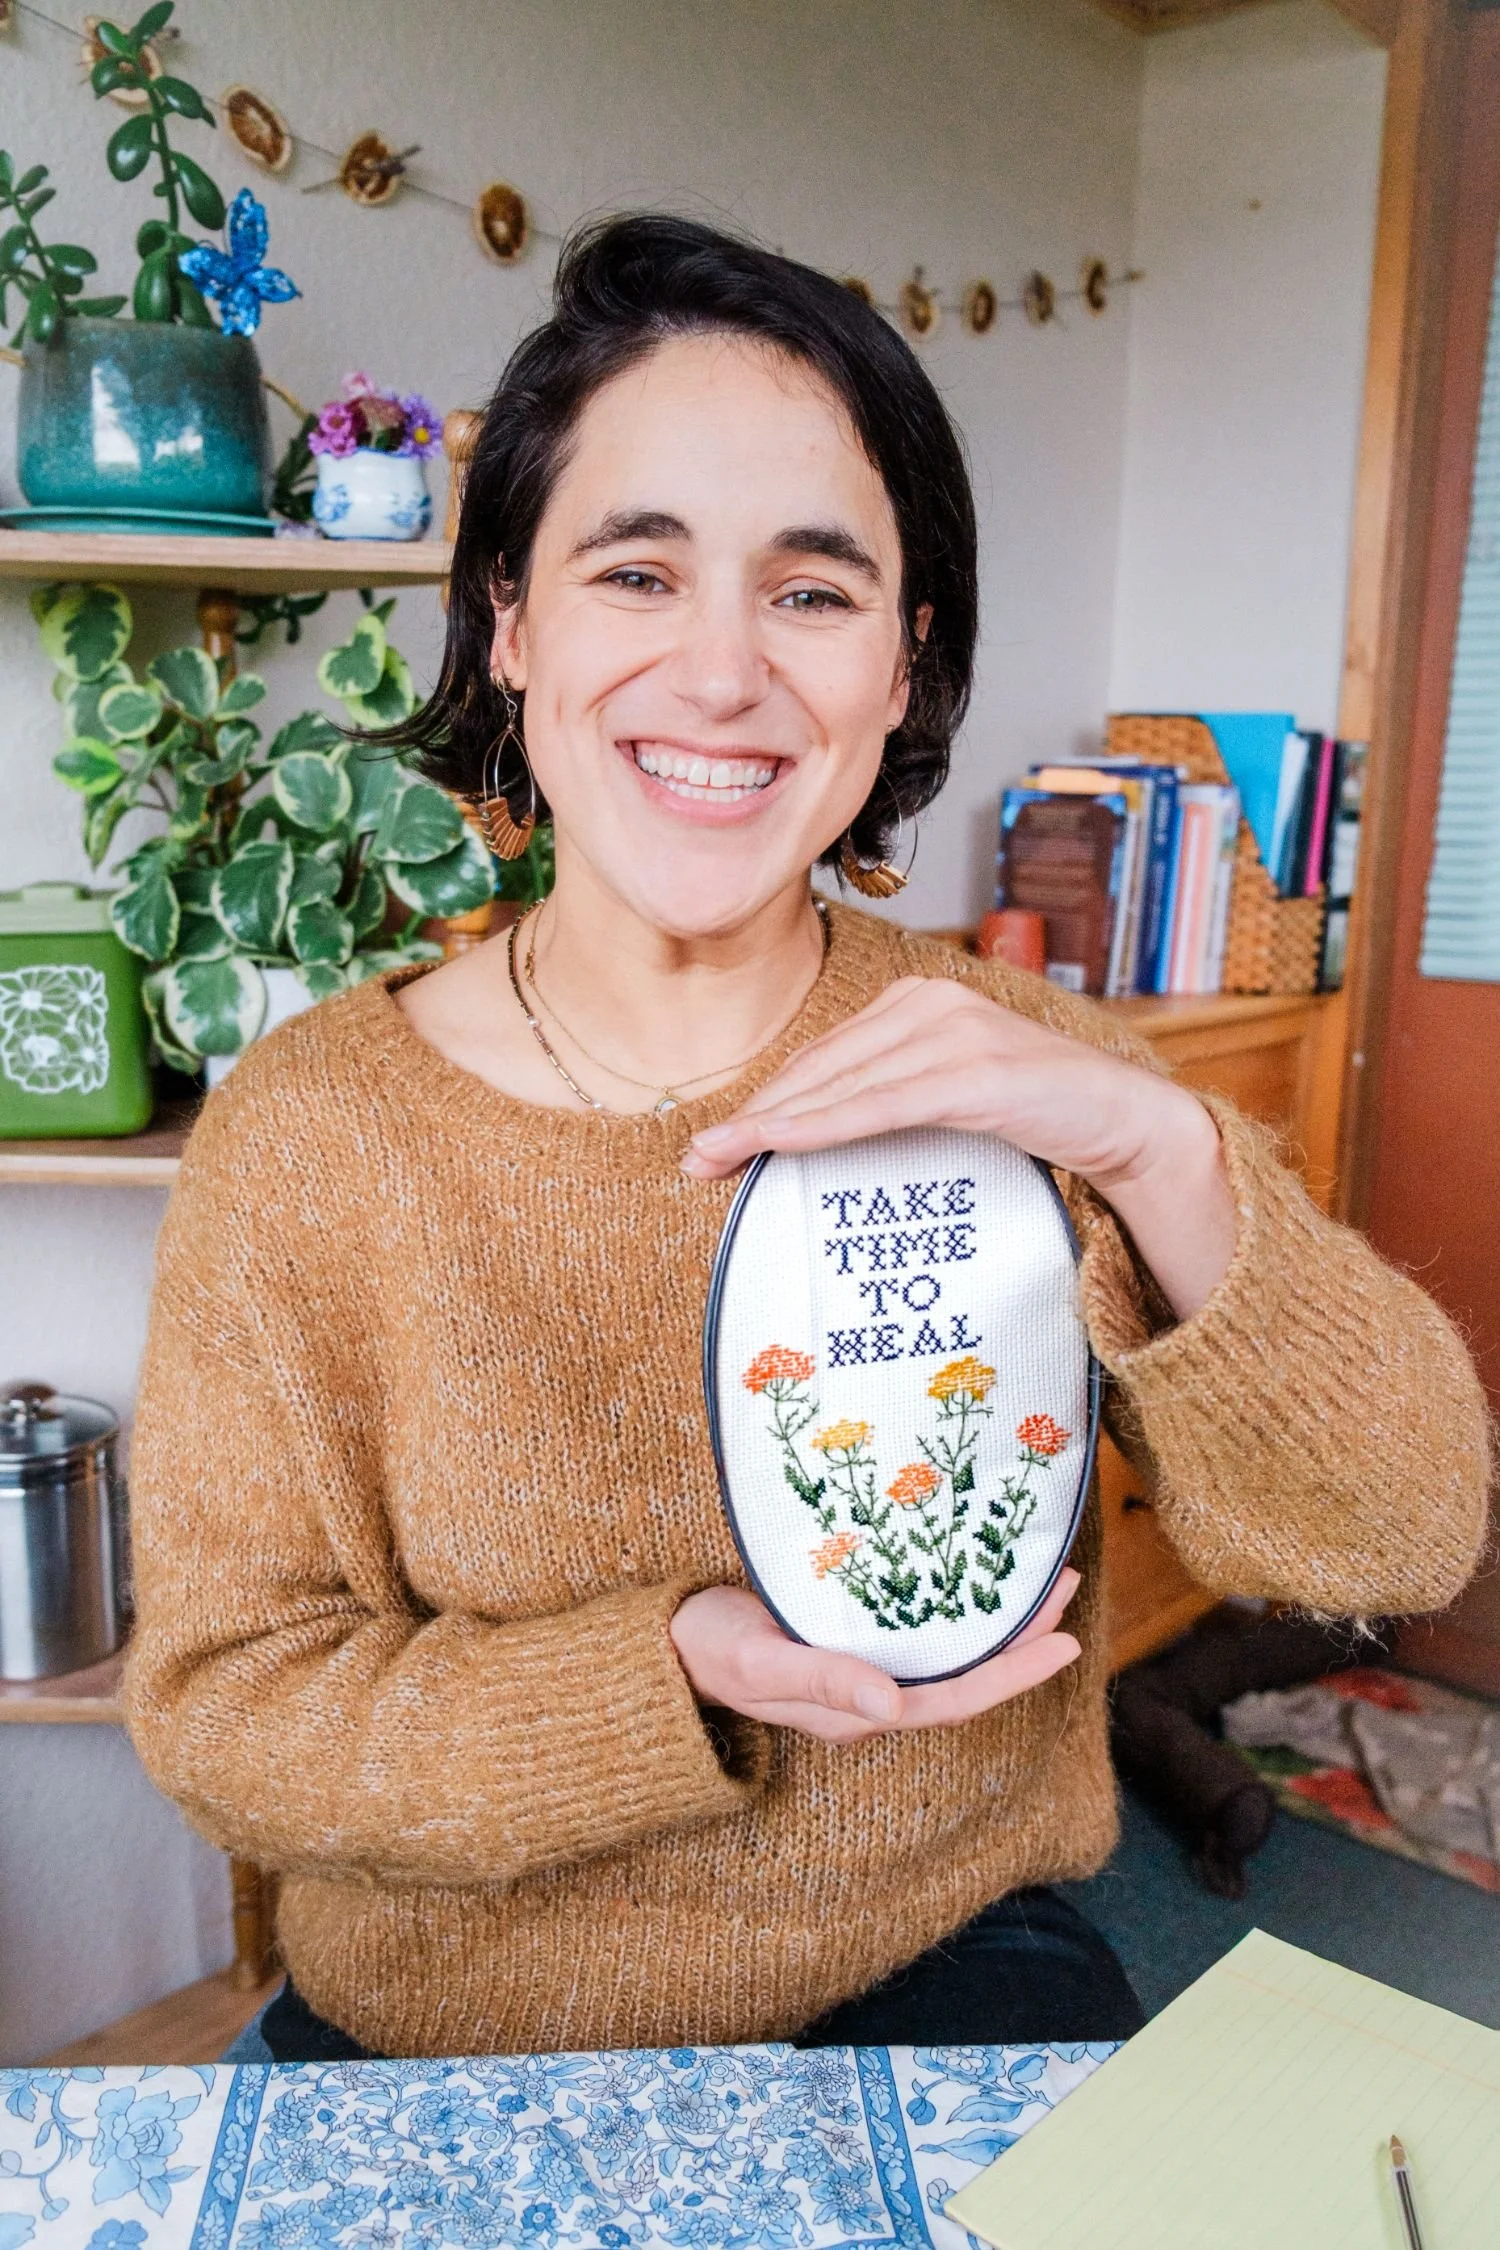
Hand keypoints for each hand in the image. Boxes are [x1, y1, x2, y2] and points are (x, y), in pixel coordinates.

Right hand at [670, 1570, 1081, 1744]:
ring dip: (995, 1616)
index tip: (1067, 1641)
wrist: (664, 1643)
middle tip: (1063, 1582)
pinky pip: (918, 1628)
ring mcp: (860, 1669)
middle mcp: (872, 1695)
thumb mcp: (758, 1662)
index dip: (1016, 1674)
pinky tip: (966, 1570)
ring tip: (1034, 1573)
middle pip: (965, 1673)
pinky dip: (954, 1601)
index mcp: (860, 1710)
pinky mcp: (846, 1639)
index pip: (956, 1698)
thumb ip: (822, 1681)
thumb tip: (893, 1707)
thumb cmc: (708, 1649)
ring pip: (947, 1649)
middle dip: (1021, 1635)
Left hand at [680, 976, 1235, 1321]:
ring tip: (720, 1160)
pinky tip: (780, 1146)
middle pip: (820, 1066)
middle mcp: (928, 1003)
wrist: (1121, 1117)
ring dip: (774, 1127)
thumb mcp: (948, 1095)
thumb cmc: (1031, 1114)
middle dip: (755, 1115)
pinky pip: (880, 1105)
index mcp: (915, 999)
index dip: (766, 1098)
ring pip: (840, 1085)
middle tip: (697, 1158)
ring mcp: (953, 1033)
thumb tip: (812, 1134)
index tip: (716, 1139)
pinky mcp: (974, 1072)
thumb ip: (890, 1096)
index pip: (823, 1055)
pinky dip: (823, 1127)